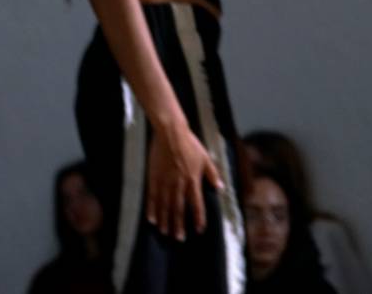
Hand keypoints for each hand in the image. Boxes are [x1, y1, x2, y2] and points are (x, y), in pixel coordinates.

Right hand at [146, 119, 222, 240]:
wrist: (170, 132)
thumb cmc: (190, 143)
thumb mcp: (206, 158)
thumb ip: (213, 174)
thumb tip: (220, 188)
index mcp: (193, 180)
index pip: (196, 205)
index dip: (198, 219)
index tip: (198, 230)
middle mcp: (179, 184)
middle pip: (178, 209)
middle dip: (178, 225)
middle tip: (178, 238)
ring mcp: (165, 181)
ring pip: (165, 205)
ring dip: (165, 220)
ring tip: (164, 232)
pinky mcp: (154, 176)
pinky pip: (152, 196)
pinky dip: (151, 208)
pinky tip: (151, 218)